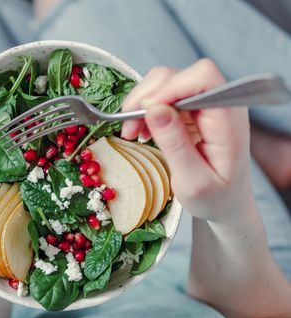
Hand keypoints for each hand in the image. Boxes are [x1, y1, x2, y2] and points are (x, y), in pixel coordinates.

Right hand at [120, 59, 252, 221]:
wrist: (226, 202)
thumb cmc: (215, 197)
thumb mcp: (193, 181)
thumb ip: (175, 144)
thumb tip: (155, 110)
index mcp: (228, 118)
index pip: (202, 78)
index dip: (170, 89)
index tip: (146, 115)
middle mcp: (218, 102)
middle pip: (178, 75)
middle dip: (147, 97)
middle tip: (129, 128)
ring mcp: (204, 103)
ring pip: (165, 81)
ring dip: (141, 103)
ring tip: (133, 132)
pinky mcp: (191, 107)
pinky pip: (162, 94)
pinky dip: (144, 109)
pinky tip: (141, 130)